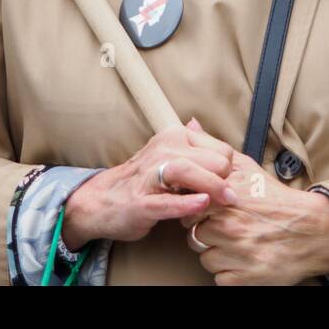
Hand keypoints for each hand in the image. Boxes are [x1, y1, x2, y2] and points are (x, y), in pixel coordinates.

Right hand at [61, 118, 235, 249]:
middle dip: (225, 180)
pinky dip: (187, 203)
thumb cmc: (140, 180)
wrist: (101, 200)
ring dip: (212, 186)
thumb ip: (187, 144)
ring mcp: (149, 176)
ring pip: (188, 172)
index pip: (220, 149)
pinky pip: (168, 201)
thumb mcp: (164, 154)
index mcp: (173, 138)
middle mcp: (162, 150)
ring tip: (227, 200)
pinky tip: (202, 204)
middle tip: (227, 198)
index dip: (227, 169)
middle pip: (210, 160)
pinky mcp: (141, 202)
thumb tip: (198, 123)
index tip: (224, 184)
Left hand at [181, 151, 328, 285]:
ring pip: (204, 258)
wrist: (313, 230)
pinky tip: (244, 258)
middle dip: (205, 231)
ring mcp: (236, 254)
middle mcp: (228, 227)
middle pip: (192, 235)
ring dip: (217, 252)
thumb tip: (189, 125)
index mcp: (224, 199)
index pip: (187, 207)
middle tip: (228, 226)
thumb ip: (212, 147)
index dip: (198, 209)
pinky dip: (229, 271)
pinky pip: (219, 277)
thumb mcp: (246, 166)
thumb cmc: (275, 198)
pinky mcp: (244, 278)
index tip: (210, 209)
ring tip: (238, 242)